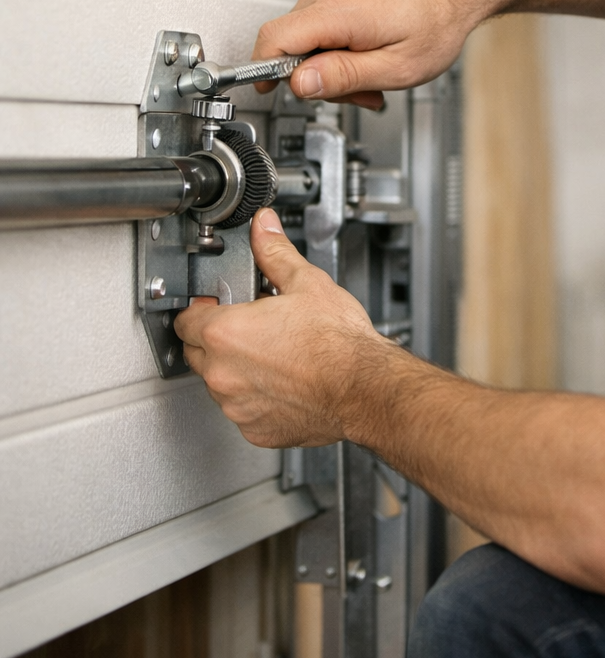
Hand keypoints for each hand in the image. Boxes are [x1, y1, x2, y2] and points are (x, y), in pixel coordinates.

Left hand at [174, 208, 388, 447]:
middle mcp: (222, 373)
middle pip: (197, 351)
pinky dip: (257, 397)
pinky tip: (284, 381)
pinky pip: (243, 410)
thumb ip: (274, 252)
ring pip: (220, 383)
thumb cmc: (339, 343)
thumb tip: (264, 228)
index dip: (202, 308)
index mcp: (226, 332)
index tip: (218, 305)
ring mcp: (237, 405)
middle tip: (252, 326)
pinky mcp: (255, 429)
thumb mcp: (307, 283)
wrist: (365, 387)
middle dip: (217, 338)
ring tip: (274, 353)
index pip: (186, 319)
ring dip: (236, 369)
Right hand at [252, 0, 499, 107]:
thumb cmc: (439, 18)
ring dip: (333, 64)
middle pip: (290, 44)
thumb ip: (344, 77)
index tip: (267, 90)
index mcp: (337, 10)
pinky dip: (340, 45)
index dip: (264, 71)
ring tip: (372, 74)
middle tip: (360, 92)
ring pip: (307, 36)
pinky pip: (322, 23)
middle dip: (319, 78)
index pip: (272, 40)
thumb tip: (300, 84)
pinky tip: (369, 53)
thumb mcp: (397, 66)